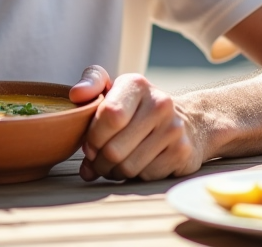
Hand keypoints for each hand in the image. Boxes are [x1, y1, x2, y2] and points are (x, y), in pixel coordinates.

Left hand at [71, 66, 201, 181]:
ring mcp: (173, 129)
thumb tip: (76, 95)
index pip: (109, 116)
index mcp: (137, 84)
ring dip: (113, 172)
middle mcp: (159, 103)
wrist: (186, 122)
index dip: (93, 137)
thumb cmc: (137, 109)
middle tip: (96, 162)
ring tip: (111, 166)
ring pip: (128, 167)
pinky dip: (133, 177)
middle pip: (114, 148)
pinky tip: (133, 167)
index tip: (88, 145)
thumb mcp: (115, 89)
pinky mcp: (181, 152)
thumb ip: (91, 84)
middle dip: (98, 161)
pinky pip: (145, 175)